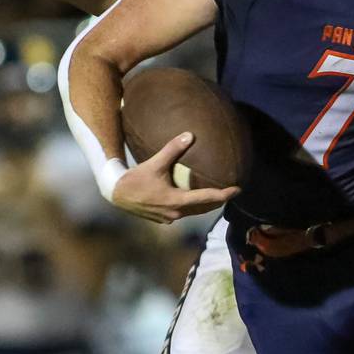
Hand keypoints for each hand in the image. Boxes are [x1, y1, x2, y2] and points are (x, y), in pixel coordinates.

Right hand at [111, 133, 239, 223]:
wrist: (115, 194)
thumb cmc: (135, 179)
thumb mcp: (154, 163)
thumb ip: (172, 149)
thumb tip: (190, 134)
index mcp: (176, 201)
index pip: (207, 198)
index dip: (224, 195)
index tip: (238, 190)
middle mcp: (175, 213)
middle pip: (203, 208)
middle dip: (218, 201)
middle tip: (231, 192)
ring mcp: (169, 218)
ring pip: (194, 212)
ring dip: (206, 205)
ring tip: (217, 196)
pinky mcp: (163, 219)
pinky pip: (184, 213)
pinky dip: (193, 207)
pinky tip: (194, 200)